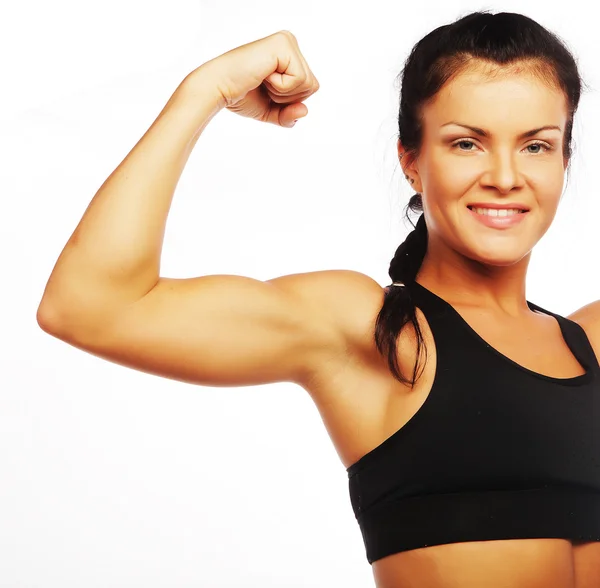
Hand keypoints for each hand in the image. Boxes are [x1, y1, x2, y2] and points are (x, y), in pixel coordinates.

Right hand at [194, 31, 319, 127]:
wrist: (219, 89)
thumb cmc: (242, 96)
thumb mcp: (272, 111)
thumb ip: (290, 115)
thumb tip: (305, 111)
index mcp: (289, 55)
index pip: (310, 88)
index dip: (290, 101)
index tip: (267, 91)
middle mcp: (290, 43)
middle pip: (312, 86)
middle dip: (289, 98)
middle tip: (264, 87)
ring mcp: (287, 41)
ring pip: (308, 83)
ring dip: (284, 93)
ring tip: (263, 81)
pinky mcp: (283, 44)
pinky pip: (299, 79)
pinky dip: (281, 87)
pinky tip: (264, 76)